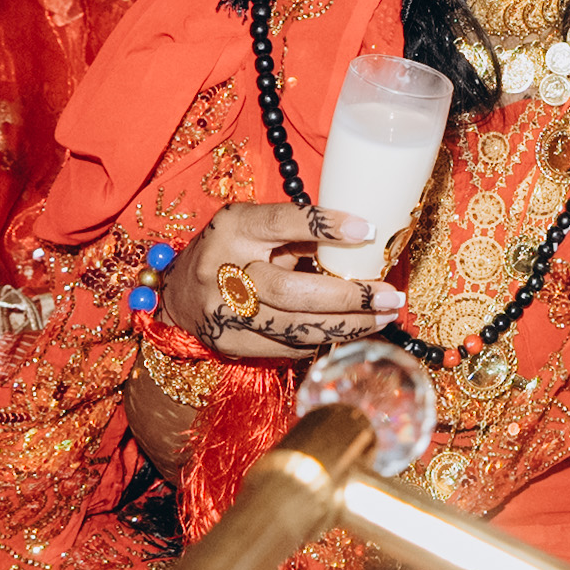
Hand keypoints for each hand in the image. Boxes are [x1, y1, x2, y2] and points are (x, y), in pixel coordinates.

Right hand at [158, 200, 408, 358]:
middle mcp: (224, 271)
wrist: (178, 294)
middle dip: (350, 296)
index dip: (325, 225)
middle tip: (390, 295)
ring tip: (385, 316)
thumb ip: (296, 232)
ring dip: (348, 325)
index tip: (367, 229)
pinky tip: (352, 331)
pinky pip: (288, 348)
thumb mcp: (254, 226)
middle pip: (293, 290)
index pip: (282, 222)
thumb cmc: (231, 249)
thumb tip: (360, 241)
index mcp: (233, 228)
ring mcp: (225, 314)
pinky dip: (324, 339)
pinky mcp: (232, 344)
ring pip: (295, 328)